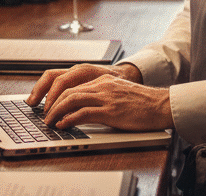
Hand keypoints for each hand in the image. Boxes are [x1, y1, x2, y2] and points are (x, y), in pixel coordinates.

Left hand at [26, 64, 171, 131]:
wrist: (161, 105)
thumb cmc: (143, 103)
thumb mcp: (119, 93)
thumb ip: (102, 96)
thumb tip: (83, 108)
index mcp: (103, 80)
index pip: (72, 83)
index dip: (56, 94)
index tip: (48, 104)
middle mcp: (102, 85)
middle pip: (67, 89)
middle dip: (51, 103)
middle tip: (44, 115)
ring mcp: (106, 97)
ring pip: (72, 99)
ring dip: (56, 111)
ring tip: (49, 121)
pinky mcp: (111, 111)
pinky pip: (83, 113)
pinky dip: (69, 119)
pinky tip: (63, 125)